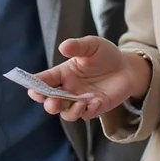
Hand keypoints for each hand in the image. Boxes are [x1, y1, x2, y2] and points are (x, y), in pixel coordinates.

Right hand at [27, 36, 149, 121]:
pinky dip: (89, 111)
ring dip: (70, 111)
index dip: (35, 85)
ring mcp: (80, 100)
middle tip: (53, 102)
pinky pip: (86, 115)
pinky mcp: (94, 108)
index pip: (44, 81)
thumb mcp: (92, 45)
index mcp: (63, 73)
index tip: (32, 89)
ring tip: (80, 103)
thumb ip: (78, 46)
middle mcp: (68, 89)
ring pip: (66, 113)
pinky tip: (96, 101)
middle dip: (49, 104)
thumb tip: (63, 46)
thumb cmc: (105, 54)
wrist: (127, 67)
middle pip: (51, 102)